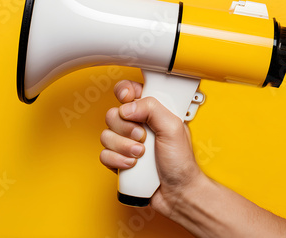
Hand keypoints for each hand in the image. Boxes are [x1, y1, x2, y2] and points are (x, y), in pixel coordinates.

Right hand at [100, 80, 205, 216]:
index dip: (124, 92)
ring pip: (106, 135)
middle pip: (113, 114)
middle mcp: (137, 125)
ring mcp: (126, 143)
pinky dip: (117, 161)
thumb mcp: (173, 127)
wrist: (177, 194)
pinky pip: (104, 154)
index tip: (126, 98)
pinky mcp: (118, 160)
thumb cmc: (181, 162)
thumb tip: (127, 107)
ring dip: (123, 147)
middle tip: (143, 137)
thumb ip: (152, 108)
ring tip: (140, 155)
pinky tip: (132, 165)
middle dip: (126, 128)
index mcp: (152, 112)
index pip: (129, 91)